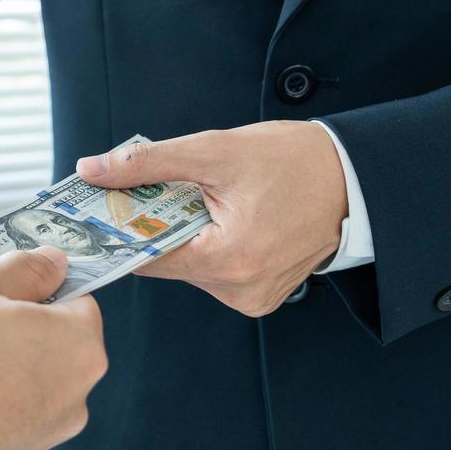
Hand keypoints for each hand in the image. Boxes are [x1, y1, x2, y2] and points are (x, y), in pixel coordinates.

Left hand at [76, 121, 347, 317]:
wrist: (358, 179)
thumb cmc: (294, 162)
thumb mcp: (214, 151)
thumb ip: (148, 163)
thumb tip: (92, 171)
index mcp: (227, 261)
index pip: (145, 256)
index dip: (120, 229)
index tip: (100, 209)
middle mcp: (239, 290)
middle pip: (167, 262)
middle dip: (156, 226)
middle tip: (156, 190)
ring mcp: (252, 298)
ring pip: (189, 267)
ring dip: (185, 235)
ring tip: (207, 200)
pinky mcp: (261, 296)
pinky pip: (215, 272)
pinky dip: (210, 245)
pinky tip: (227, 218)